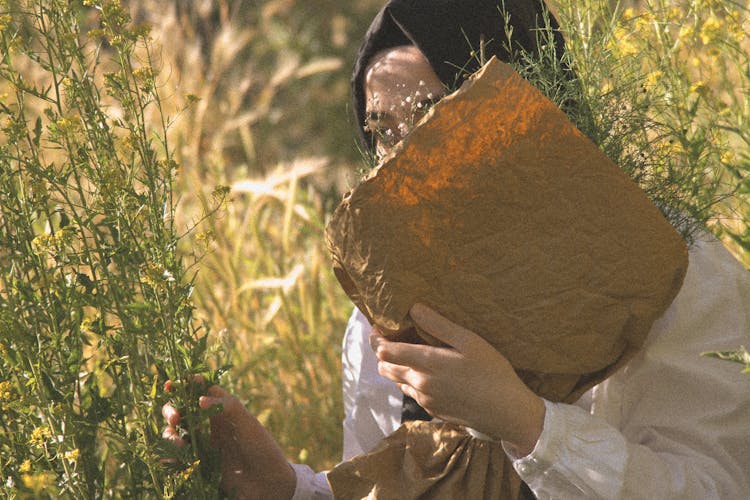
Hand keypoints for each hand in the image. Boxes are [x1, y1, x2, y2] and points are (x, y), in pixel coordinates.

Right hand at [162, 380, 295, 499]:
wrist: (267, 482)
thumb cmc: (261, 446)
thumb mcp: (247, 422)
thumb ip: (227, 406)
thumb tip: (200, 400)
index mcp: (219, 409)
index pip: (197, 391)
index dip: (182, 385)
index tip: (170, 385)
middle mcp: (207, 425)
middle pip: (179, 411)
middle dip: (171, 410)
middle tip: (176, 418)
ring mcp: (200, 445)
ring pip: (174, 434)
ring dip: (169, 435)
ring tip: (179, 444)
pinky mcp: (197, 465)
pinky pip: (176, 459)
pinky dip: (168, 458)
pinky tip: (170, 459)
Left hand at [372, 303, 544, 455]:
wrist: (508, 412)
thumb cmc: (492, 371)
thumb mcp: (469, 341)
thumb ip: (438, 324)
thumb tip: (413, 308)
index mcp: (426, 363)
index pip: (384, 351)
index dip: (376, 337)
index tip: (379, 325)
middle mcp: (420, 384)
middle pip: (385, 367)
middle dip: (382, 351)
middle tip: (391, 335)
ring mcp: (425, 400)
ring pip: (396, 381)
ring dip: (395, 365)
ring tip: (407, 350)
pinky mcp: (434, 412)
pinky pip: (412, 393)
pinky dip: (410, 379)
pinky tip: (426, 370)